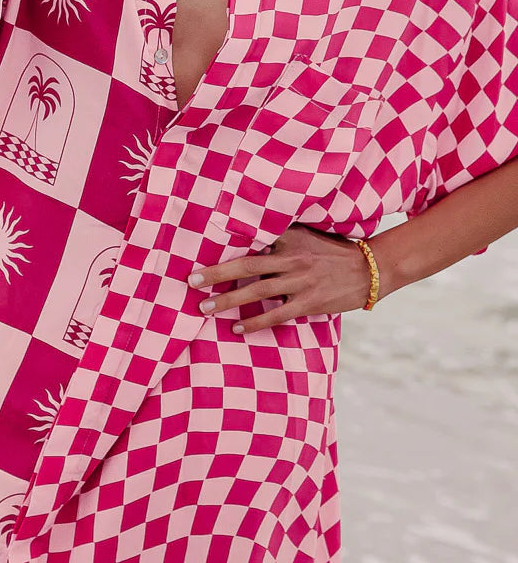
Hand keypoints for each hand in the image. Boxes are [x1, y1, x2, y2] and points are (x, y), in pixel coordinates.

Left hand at [187, 224, 374, 334]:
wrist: (370, 269)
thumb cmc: (336, 251)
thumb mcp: (309, 234)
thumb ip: (282, 235)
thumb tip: (252, 236)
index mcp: (290, 238)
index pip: (252, 239)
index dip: (226, 246)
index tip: (199, 248)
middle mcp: (291, 258)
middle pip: (246, 266)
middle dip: (216, 274)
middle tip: (191, 281)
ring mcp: (299, 282)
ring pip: (256, 292)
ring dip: (227, 301)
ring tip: (203, 307)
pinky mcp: (308, 303)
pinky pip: (275, 314)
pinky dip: (254, 322)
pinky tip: (236, 328)